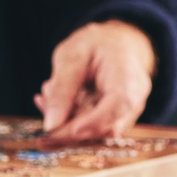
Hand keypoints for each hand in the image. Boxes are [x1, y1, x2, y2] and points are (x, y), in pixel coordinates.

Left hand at [35, 21, 156, 142]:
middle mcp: (134, 102)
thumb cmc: (97, 44)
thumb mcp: (72, 55)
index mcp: (128, 78)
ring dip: (66, 121)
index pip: (115, 107)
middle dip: (67, 125)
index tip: (56, 129)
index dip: (88, 123)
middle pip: (104, 127)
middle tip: (43, 103)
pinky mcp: (116, 121)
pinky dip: (70, 120)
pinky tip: (54, 101)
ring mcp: (127, 115)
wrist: (118, 43)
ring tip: (48, 93)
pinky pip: (92, 128)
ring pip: (95, 132)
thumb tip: (51, 126)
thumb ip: (62, 88)